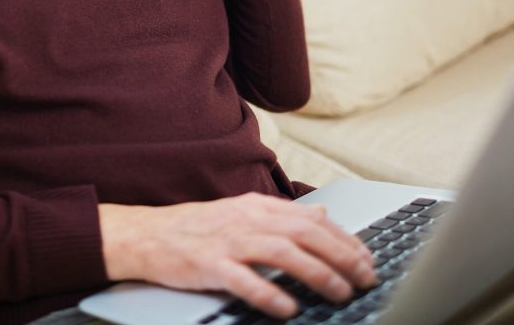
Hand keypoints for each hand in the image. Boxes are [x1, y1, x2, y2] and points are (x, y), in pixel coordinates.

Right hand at [99, 193, 377, 318]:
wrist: (148, 235)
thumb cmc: (197, 227)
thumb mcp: (243, 212)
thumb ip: (283, 214)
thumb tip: (321, 211)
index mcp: (258, 206)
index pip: (312, 218)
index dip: (345, 239)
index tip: (366, 259)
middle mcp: (247, 220)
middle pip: (304, 233)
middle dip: (341, 255)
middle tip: (364, 278)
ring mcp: (228, 241)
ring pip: (282, 253)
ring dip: (317, 273)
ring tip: (339, 292)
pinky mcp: (210, 265)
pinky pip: (244, 280)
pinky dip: (270, 293)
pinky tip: (289, 308)